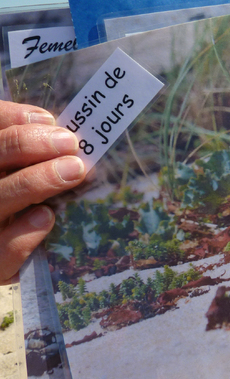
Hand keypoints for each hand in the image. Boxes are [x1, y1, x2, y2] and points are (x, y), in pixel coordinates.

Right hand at [0, 101, 85, 282]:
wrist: (1, 260)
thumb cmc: (15, 210)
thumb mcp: (17, 174)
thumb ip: (24, 150)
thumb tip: (49, 124)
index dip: (10, 119)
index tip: (49, 120)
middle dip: (26, 145)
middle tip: (69, 143)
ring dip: (34, 182)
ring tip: (73, 170)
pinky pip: (2, 252)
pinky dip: (23, 234)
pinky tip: (46, 217)